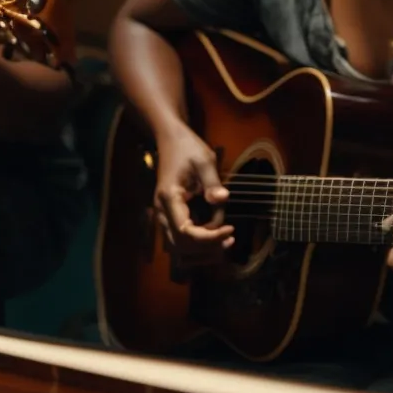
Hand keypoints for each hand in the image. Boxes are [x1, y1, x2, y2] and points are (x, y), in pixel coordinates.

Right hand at [151, 126, 232, 265]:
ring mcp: (164, 215)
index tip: (231, 229)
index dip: (209, 237)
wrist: (171, 140)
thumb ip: (213, 182)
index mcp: (169, 198)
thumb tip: (223, 199)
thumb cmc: (187, 148)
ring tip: (225, 242)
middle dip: (206, 247)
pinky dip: (197, 245)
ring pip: (178, 248)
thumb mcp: (204, 161)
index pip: (185, 231)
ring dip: (201, 251)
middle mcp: (162, 211)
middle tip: (230, 238)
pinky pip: (180, 241)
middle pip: (180, 246)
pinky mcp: (170, 216)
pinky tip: (217, 237)